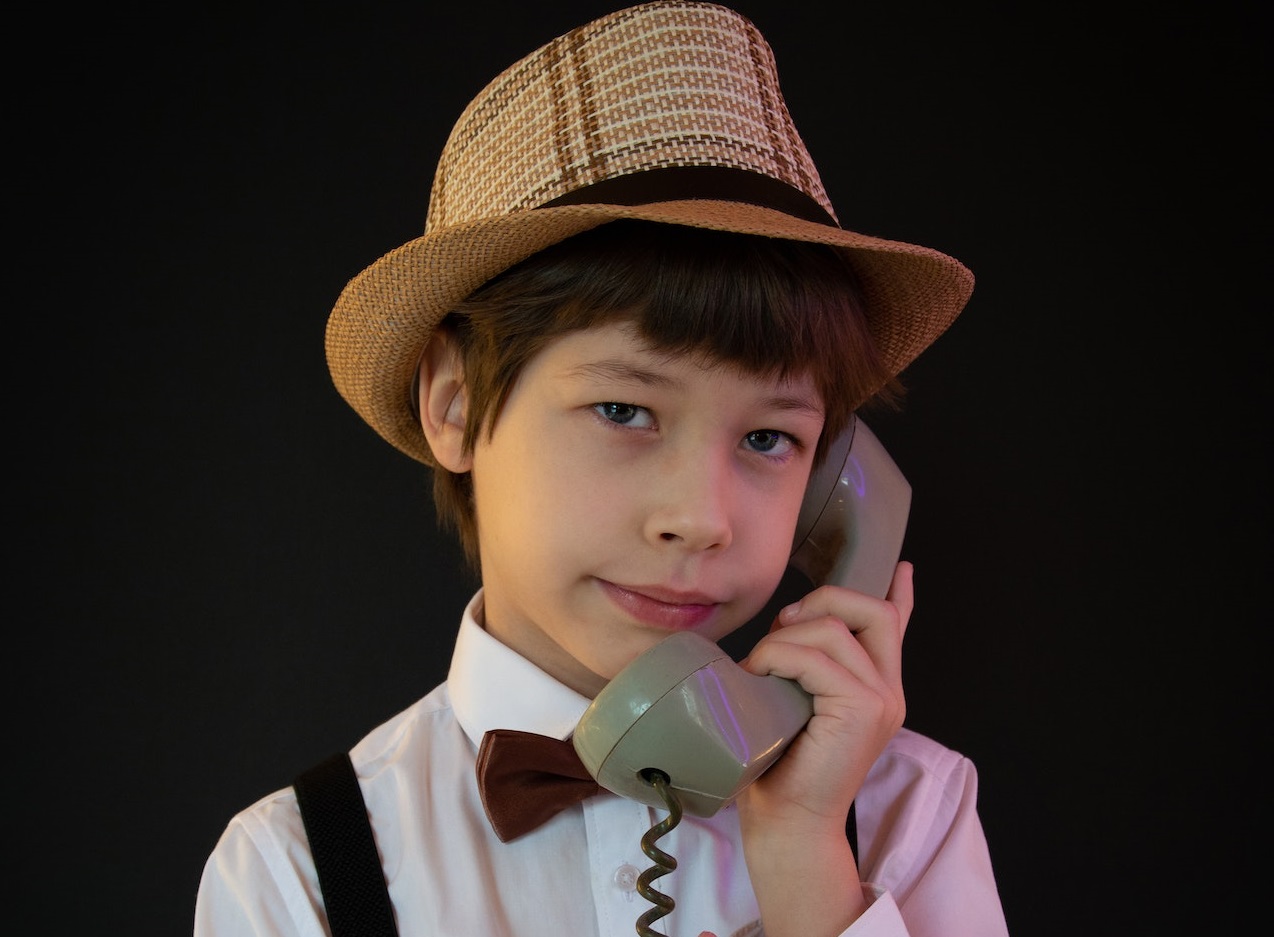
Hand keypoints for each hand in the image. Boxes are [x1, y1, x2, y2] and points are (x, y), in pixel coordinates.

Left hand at [732, 561, 912, 936]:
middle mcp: (888, 690)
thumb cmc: (781, 766)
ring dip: (785, 637)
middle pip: (871, 610)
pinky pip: (816, 658)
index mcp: (878, 688)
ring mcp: (880, 699)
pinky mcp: (862, 709)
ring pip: (834, 629)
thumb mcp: (795, 704)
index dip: (900, 594)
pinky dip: (779, 655)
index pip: (897, 627)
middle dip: (823, 600)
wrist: (789, 821)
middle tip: (782, 626)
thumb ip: (804, 671)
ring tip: (760, 666)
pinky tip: (760, 674)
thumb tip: (781, 630)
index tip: (903, 568)